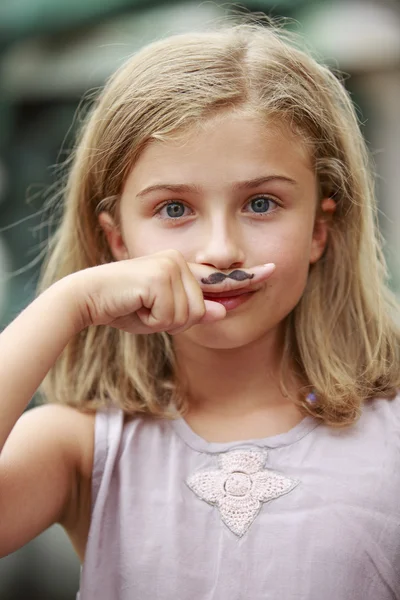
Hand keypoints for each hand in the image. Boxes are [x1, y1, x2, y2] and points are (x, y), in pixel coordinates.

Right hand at [75, 249, 274, 334]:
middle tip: (146, 310)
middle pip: (200, 310)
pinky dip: (153, 319)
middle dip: (173, 320)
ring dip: (162, 321)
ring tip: (140, 307)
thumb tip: (222, 312)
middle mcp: (180, 261)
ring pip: (188, 314)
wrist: (89, 298)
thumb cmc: (123, 306)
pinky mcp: (161, 274)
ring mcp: (171, 265)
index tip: (272, 271)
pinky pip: (172, 314)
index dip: (248, 277)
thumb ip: (192, 311)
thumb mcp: (163, 315)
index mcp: (182, 268)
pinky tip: (136, 304)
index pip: (218, 278)